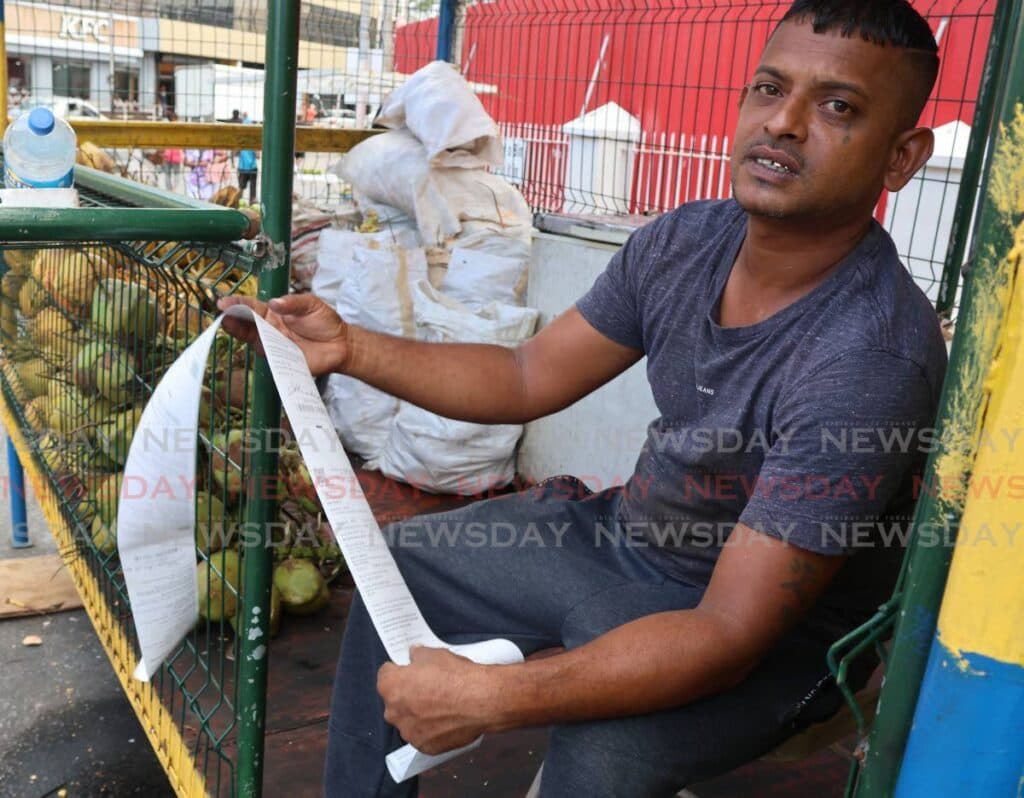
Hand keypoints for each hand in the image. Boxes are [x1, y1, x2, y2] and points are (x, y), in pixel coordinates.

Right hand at [216, 294, 349, 376]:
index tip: (223, 302)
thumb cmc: (325, 322)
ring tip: (228, 324)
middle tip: (222, 313)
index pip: (251, 306)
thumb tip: (274, 303)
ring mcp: (273, 345)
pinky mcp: (281, 360)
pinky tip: (253, 345)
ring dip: (239, 332)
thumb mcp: (311, 305)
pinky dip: (259, 351)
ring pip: (251, 339)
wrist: (341, 344)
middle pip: (245, 323)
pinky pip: (267, 356)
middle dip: (232, 317)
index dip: (237, 304)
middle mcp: (269, 329)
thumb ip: (294, 303)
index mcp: (273, 313)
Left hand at [377, 647, 493, 754]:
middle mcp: (394, 712)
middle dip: (406, 694)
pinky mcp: (425, 746)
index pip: (385, 674)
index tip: (409, 669)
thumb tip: (415, 656)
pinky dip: (431, 729)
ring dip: (417, 714)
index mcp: (391, 686)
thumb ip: (418, 655)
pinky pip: (423, 735)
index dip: (399, 670)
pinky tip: (446, 719)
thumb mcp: (435, 654)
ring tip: (440, 706)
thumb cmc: (455, 675)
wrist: (480, 701)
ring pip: (408, 720)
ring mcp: (409, 732)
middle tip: (427, 688)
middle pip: (394, 700)